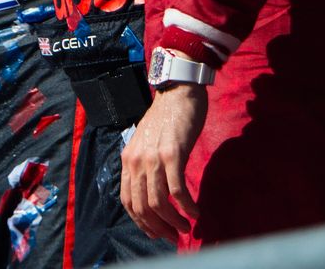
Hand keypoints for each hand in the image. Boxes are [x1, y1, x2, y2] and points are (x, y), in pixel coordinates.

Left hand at [120, 83, 204, 240]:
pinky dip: (187, 206)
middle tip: (174, 236)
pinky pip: (178, 190)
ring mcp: (153, 157)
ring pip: (159, 203)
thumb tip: (153, 194)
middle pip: (142, 207)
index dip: (141, 222)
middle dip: (158, 228)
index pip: (128, 201)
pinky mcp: (173, 153)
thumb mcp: (146, 143)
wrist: (177, 90)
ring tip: (187, 227)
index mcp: (128, 159)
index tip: (157, 232)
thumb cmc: (166, 118)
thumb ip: (145, 165)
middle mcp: (136, 160)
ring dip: (174, 221)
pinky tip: (196, 211)